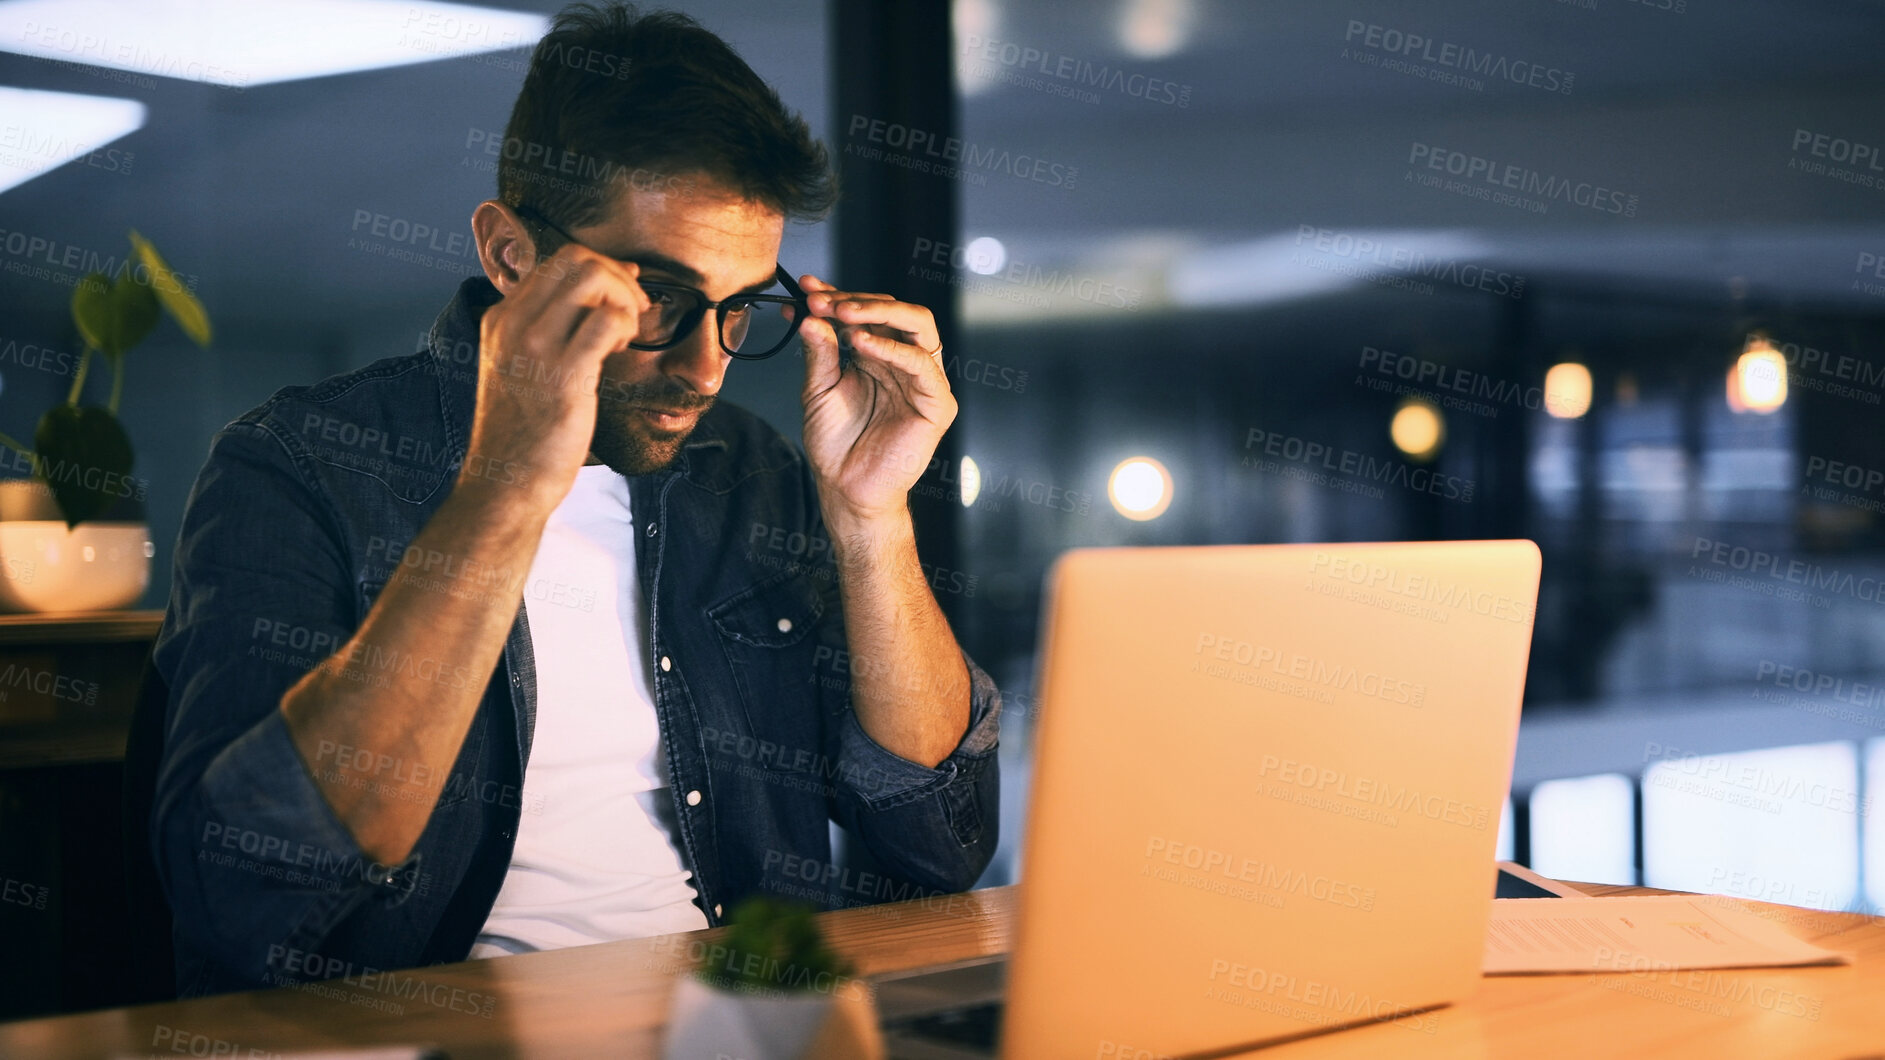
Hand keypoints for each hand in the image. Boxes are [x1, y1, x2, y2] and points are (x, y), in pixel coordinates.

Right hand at [463, 244, 647, 509]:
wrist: (504, 484)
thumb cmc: (523, 435)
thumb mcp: (519, 371)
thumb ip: (543, 334)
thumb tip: (595, 299)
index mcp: (501, 320)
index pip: (557, 262)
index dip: (602, 269)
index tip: (623, 294)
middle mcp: (513, 324)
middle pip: (576, 259)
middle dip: (618, 277)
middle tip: (633, 312)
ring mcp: (535, 346)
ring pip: (592, 278)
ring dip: (624, 299)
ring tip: (624, 334)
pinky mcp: (563, 373)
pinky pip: (607, 319)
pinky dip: (625, 325)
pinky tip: (620, 351)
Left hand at [797, 276, 955, 524]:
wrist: (846, 489)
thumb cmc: (835, 444)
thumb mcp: (819, 388)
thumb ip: (818, 351)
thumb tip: (807, 313)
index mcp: (879, 355)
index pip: (867, 312)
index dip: (838, 296)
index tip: (805, 289)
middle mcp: (904, 361)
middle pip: (896, 310)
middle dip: (856, 299)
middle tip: (822, 301)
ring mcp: (924, 380)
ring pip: (918, 324)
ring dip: (878, 312)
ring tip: (842, 313)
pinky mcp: (937, 403)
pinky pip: (922, 364)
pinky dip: (892, 347)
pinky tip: (859, 342)